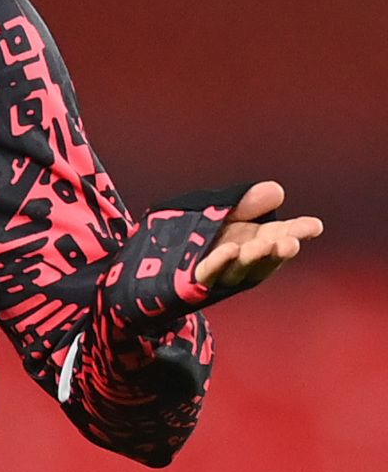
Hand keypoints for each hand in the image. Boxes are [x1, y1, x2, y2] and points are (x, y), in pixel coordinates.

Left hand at [191, 180, 322, 291]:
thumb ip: (248, 203)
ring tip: (265, 245)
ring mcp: (221, 273)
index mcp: (254, 240)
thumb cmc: (197, 234)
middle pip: (265, 257)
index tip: (315, 226)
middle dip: (279, 250)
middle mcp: (242, 260)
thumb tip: (276, 191)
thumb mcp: (224, 211)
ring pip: (240, 268)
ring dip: (253, 258)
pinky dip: (220, 263)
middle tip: (291, 242)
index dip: (298, 232)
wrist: (156, 260)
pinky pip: (209, 272)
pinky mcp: (195, 280)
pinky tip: (231, 250)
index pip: (281, 236)